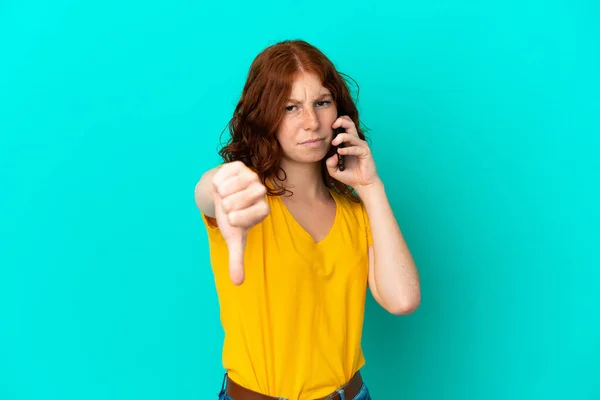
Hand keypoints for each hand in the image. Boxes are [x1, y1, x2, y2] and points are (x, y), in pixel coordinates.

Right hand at [211, 161, 269, 284]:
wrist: (222, 194)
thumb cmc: (230, 217)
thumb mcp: (233, 237)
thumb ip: (237, 259)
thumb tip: (237, 283)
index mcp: (263, 210)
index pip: (247, 216)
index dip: (234, 218)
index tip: (233, 217)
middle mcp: (261, 192)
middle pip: (237, 202)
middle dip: (226, 206)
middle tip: (228, 205)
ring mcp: (252, 176)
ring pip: (229, 189)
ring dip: (221, 194)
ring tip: (225, 195)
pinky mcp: (240, 166)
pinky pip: (224, 175)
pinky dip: (218, 182)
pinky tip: (223, 184)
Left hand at [326, 116, 378, 189]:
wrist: (362, 184)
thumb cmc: (349, 176)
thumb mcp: (334, 171)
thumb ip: (329, 164)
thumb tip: (332, 156)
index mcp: (348, 142)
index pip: (345, 125)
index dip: (338, 122)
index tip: (329, 126)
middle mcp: (355, 142)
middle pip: (350, 124)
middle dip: (341, 121)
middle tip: (332, 126)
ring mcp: (361, 146)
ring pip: (351, 135)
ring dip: (341, 137)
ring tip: (334, 143)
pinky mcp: (365, 152)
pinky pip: (356, 148)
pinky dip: (347, 149)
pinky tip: (340, 152)